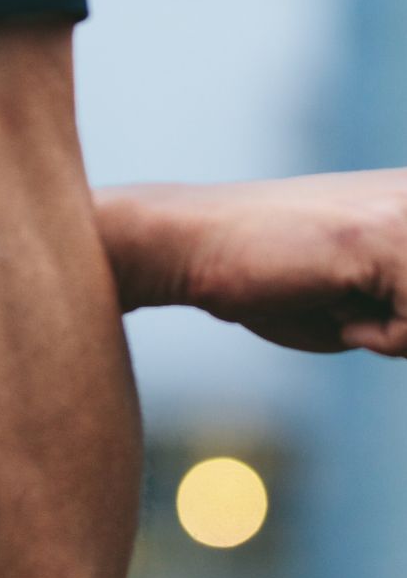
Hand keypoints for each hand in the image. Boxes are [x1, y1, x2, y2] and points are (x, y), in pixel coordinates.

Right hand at [105, 173, 406, 354]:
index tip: (348, 298)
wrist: (191, 243)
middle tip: (348, 302)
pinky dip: (375, 337)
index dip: (400, 320)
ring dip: (394, 333)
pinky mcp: (389, 240)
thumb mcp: (369, 302)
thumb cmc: (267, 275)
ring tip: (336, 295)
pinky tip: (326, 295)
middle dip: (400, 325)